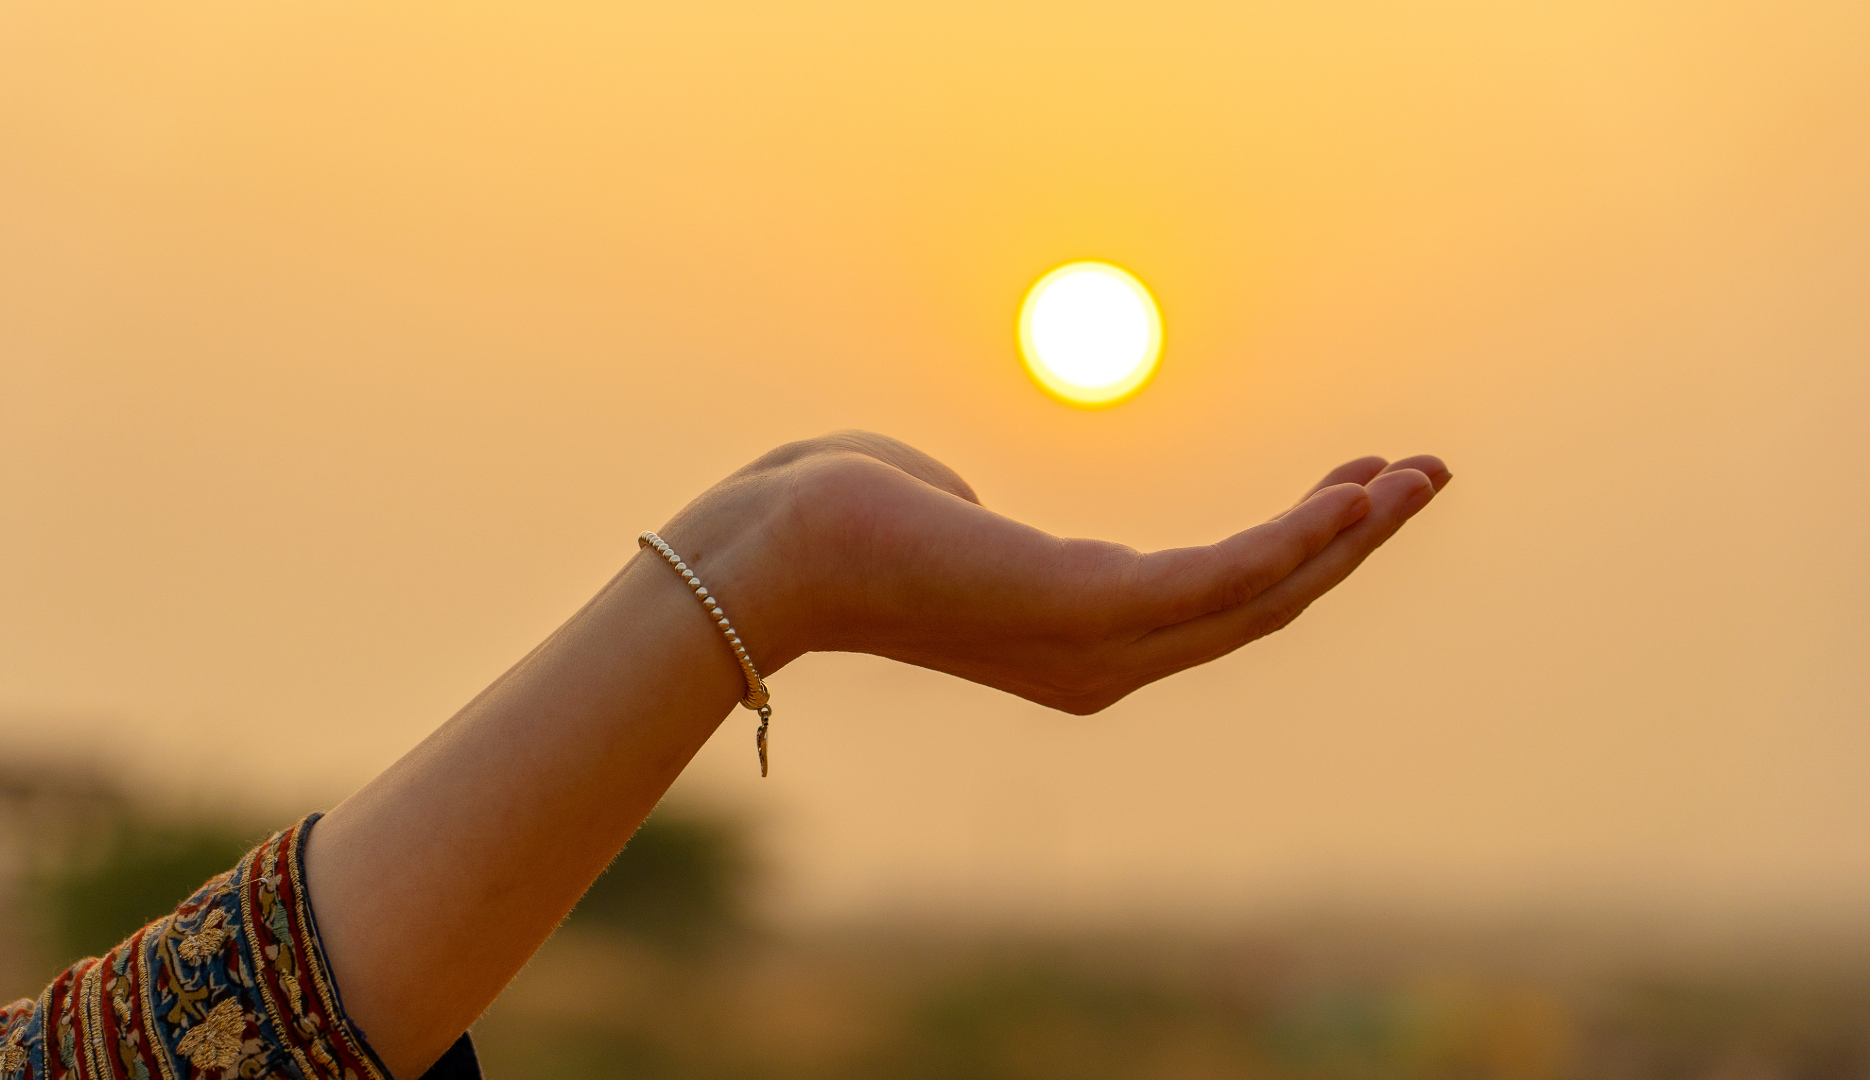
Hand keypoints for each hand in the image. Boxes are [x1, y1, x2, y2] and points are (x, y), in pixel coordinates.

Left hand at [658, 431, 1449, 713]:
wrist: (774, 549)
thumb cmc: (846, 522)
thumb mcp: (941, 522)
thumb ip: (984, 526)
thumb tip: (973, 508)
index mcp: (1082, 643)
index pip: (1220, 599)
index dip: (1300, 549)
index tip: (1357, 487)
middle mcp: (1106, 664)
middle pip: (1262, 604)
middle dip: (1352, 541)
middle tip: (1427, 475)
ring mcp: (1101, 647)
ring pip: (1260, 596)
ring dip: (1349, 537)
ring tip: (1420, 476)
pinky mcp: (1088, 610)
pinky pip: (1219, 581)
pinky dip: (1295, 541)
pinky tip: (1355, 500)